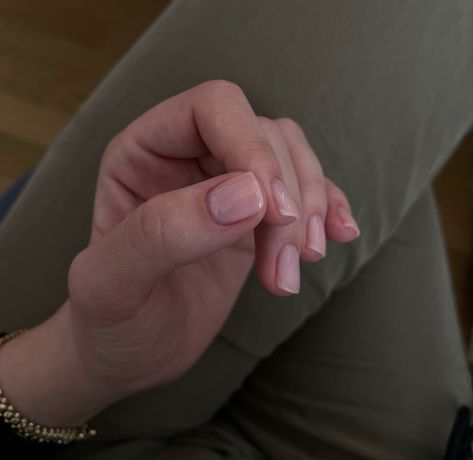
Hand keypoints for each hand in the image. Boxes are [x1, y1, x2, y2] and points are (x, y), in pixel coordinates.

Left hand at [66, 80, 358, 394]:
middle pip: (264, 134)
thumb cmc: (107, 323)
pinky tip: (339, 236)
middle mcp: (187, 159)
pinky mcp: (254, 220)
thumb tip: (246, 196)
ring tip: (300, 265)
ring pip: (291, 159)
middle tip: (288, 263)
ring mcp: (225, 188)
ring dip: (310, 209)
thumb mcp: (110, 286)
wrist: (130, 354)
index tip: (273, 212)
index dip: (252, 147)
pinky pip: (302, 194)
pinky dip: (328, 210)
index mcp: (142, 153)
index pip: (212, 109)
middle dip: (288, 196)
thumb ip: (162, 234)